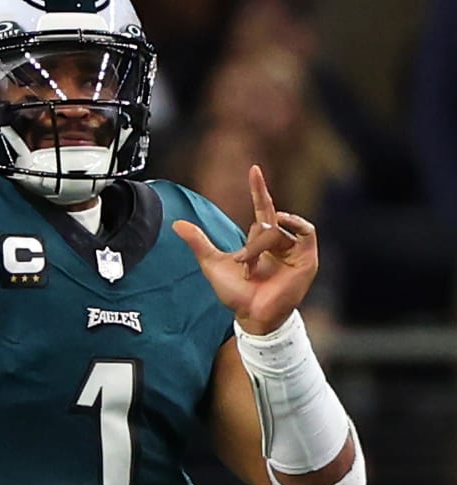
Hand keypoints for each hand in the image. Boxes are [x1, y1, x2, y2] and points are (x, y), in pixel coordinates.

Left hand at [173, 165, 318, 334]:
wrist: (251, 315)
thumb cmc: (236, 293)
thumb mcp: (213, 263)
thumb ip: (199, 242)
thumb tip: (177, 223)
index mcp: (262, 240)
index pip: (263, 207)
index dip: (259, 188)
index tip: (254, 169)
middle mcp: (280, 241)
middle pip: (265, 223)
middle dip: (250, 244)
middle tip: (241, 264)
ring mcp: (295, 249)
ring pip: (276, 231)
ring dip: (261, 246)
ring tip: (251, 265)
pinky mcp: (307, 258)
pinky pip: (307, 232)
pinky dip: (294, 227)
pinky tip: (281, 230)